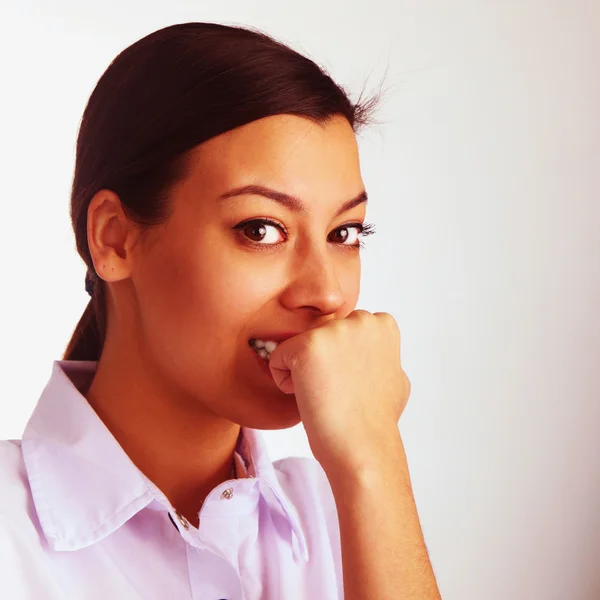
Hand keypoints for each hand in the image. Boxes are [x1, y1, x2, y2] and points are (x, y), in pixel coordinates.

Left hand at [268, 310, 410, 473]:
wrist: (363, 447)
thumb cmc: (377, 421)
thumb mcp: (394, 377)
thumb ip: (381, 355)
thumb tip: (374, 353)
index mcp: (382, 324)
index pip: (341, 331)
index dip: (342, 361)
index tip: (353, 384)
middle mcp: (360, 319)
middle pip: (318, 336)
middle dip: (321, 362)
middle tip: (337, 391)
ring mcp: (334, 330)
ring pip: (297, 346)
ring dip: (303, 371)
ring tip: (324, 394)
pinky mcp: (306, 345)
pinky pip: (278, 358)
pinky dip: (285, 381)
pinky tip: (308, 397)